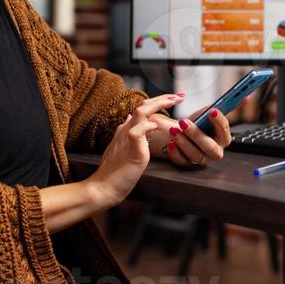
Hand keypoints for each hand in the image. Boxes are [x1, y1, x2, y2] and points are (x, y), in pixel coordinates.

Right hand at [88, 93, 185, 207]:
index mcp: (125, 130)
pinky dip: (147, 126)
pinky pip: (137, 132)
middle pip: (143, 106)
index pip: (142, 109)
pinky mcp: (131, 150)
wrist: (103, 187)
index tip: (174, 99)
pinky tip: (157, 125)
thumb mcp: (120, 147)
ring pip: (141, 112)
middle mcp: (126, 130)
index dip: (158, 102)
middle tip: (181, 96)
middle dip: (163, 98)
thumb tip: (128, 117)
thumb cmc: (114, 172)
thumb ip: (125, 132)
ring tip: (174, 101)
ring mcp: (127, 139)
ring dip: (159, 104)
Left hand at [163, 104, 231, 168]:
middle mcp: (215, 151)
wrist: (184, 134)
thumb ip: (227, 106)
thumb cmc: (199, 124)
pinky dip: (175, 153)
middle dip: (196, 134)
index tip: (212, 111)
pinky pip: (182, 162)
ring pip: (195, 154)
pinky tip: (171, 143)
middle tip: (184, 122)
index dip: (219, 121)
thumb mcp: (210, 114)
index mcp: (224, 138)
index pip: (224, 130)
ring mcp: (202, 160)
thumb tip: (247, 97)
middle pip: (209, 146)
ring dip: (183, 142)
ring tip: (173, 130)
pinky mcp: (188, 165)